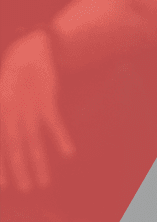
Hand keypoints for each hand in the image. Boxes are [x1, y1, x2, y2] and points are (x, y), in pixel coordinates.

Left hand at [0, 28, 73, 191]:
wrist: (29, 49)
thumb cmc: (9, 74)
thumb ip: (2, 114)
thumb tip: (4, 137)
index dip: (0, 165)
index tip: (4, 186)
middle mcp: (12, 114)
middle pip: (15, 147)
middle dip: (20, 170)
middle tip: (25, 189)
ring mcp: (30, 108)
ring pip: (34, 141)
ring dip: (39, 162)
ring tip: (43, 182)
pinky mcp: (47, 101)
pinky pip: (54, 124)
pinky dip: (61, 139)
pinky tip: (68, 153)